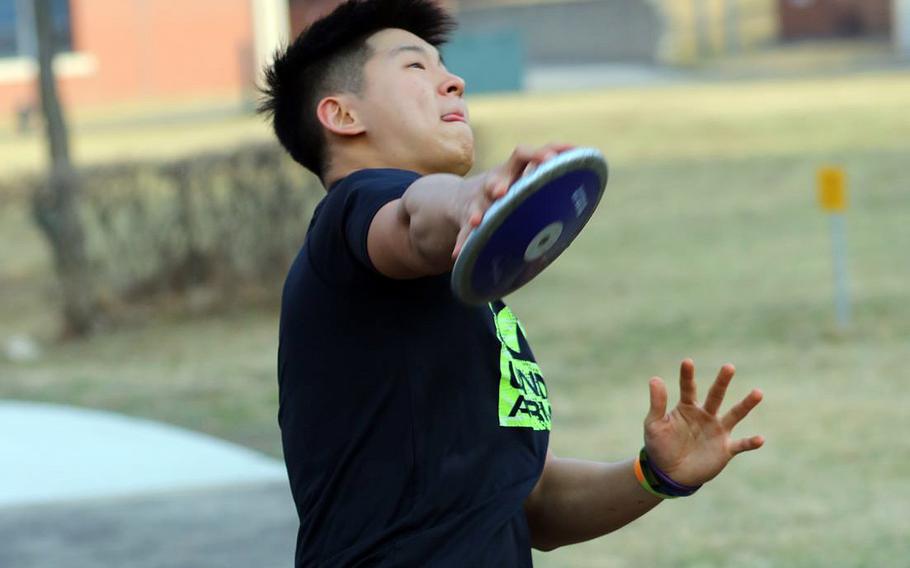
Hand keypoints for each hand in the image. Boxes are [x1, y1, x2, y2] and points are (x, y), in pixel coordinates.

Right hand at [451, 143, 575, 257]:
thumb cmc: (511, 193)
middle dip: (500, 182)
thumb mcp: (527, 183)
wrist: (464, 199)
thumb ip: (550, 183)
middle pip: (497, 177)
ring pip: (477, 204)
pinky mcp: (466, 218)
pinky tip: (458, 254)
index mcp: (514, 170)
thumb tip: (591, 186)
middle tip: (502, 191)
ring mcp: (478, 200)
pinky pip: (463, 232)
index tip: (552, 158)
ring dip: (477, 211)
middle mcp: (495, 182)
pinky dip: (462, 242)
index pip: (526, 155)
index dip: (539, 154)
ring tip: (477, 222)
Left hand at [642, 359, 764, 486]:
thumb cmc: (660, 446)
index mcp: (687, 407)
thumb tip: (655, 378)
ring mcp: (717, 431)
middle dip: (722, 382)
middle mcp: (705, 415)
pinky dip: (750, 442)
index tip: (687, 361)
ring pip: (735, 414)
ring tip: (758, 392)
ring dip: (746, 404)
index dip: (687, 375)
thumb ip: (657, 403)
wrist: (669, 474)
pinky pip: (741, 444)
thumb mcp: (654, 424)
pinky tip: (760, 439)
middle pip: (716, 395)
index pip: (688, 388)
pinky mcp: (725, 449)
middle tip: (728, 367)